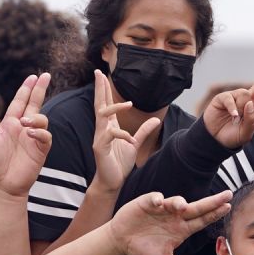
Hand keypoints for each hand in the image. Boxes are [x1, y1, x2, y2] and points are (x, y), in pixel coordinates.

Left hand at [0, 72, 52, 197]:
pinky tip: (30, 134)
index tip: (33, 77)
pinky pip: (45, 136)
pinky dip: (40, 132)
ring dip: (35, 117)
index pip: (20, 102)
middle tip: (45, 75)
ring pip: (42, 119)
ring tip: (24, 123)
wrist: (2, 186)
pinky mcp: (40, 150)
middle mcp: (23, 128)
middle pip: (35, 104)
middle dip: (40, 89)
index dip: (27, 89)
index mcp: (10, 124)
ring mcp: (33, 139)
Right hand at [92, 70, 160, 191]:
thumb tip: (156, 119)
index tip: (100, 74)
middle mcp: (102, 129)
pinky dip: (122, 135)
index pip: (106, 104)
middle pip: (100, 104)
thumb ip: (144, 131)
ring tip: (129, 103)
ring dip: (115, 108)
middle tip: (97, 72)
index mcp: (109, 126)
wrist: (112, 181)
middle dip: (99, 88)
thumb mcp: (135, 143)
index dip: (104, 89)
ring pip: (103, 116)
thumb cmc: (120, 163)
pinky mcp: (100, 148)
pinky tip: (131, 140)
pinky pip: (110, 135)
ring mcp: (100, 138)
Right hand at [105, 190, 232, 254]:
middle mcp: (175, 217)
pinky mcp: (146, 204)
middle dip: (212, 201)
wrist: (122, 241)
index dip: (215, 214)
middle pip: (196, 208)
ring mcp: (162, 209)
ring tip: (182, 206)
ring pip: (175, 202)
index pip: (202, 220)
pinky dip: (156, 200)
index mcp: (182, 229)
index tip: (228, 207)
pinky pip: (153, 199)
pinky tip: (158, 202)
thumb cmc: (145, 249)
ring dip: (179, 203)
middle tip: (227, 194)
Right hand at [202, 58, 253, 148]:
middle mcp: (250, 101)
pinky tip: (232, 116)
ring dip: (241, 109)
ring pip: (246, 95)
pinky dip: (232, 108)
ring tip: (235, 120)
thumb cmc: (232, 137)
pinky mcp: (225, 97)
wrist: (214, 139)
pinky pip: (231, 99)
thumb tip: (251, 103)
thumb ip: (251, 122)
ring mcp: (238, 98)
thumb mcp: (245, 135)